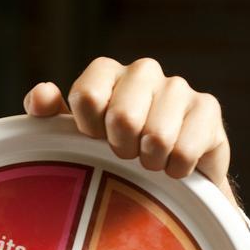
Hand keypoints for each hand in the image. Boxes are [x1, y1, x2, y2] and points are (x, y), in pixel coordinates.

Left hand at [23, 57, 238, 207]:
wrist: (166, 178)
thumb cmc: (111, 152)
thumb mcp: (71, 137)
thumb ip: (47, 116)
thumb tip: (42, 95)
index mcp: (106, 73)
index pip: (88, 94)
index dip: (90, 128)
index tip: (94, 140)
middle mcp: (143, 71)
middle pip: (123, 116)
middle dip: (121, 148)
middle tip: (125, 155)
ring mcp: (178, 87)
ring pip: (157, 136)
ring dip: (150, 162)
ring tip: (149, 162)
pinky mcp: (208, 108)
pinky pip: (185, 149)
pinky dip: (176, 169)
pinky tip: (174, 166)